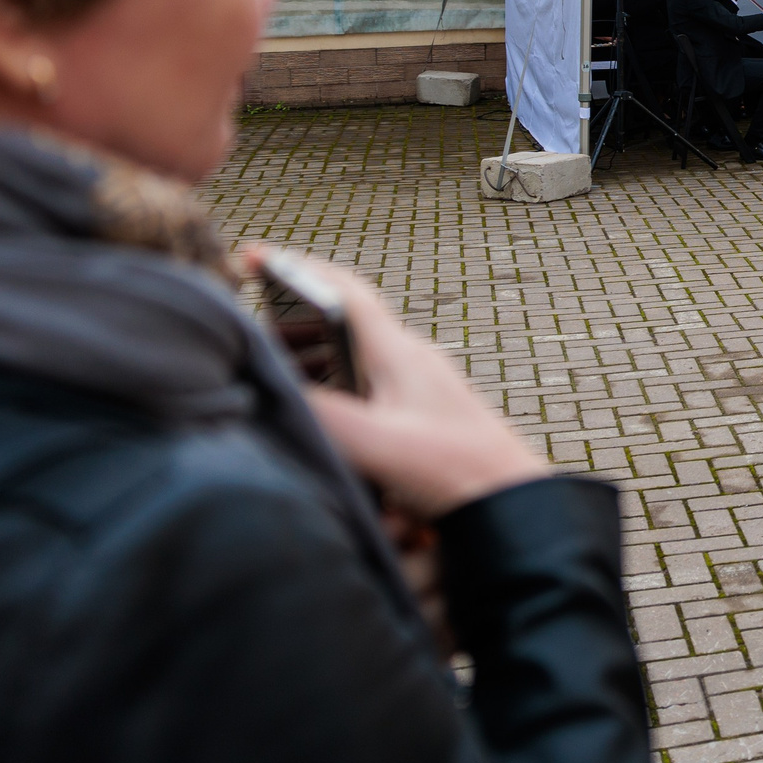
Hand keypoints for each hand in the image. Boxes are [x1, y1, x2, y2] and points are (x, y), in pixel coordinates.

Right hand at [260, 251, 547, 519]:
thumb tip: (275, 392)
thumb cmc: (457, 471)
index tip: (252, 257)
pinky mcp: (418, 420)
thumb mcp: (379, 444)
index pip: (342, 293)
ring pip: (350, 361)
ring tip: (272, 380)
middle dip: (290, 326)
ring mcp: (415, 391)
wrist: (514, 505)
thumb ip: (324, 415)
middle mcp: (407, 363)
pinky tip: (316, 427)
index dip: (295, 270)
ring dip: (309, 366)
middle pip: (341, 325)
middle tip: (248, 336)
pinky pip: (364, 395)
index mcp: (398, 354)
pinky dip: (332, 399)